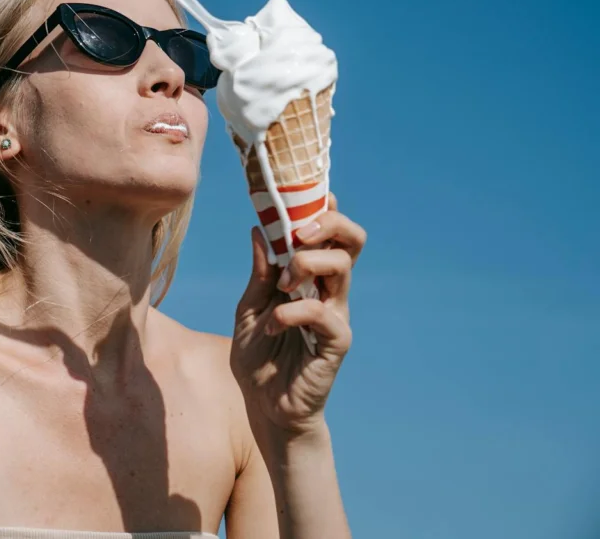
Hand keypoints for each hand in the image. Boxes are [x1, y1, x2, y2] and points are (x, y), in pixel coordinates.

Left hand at [230, 194, 366, 434]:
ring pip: (342, 268)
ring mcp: (336, 315)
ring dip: (306, 263)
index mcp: (309, 279)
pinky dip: (292, 312)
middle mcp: (329, 291)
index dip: (325, 210)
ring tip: (281, 284)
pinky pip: (322, 313)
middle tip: (298, 233)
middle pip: (351, 241)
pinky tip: (272, 325)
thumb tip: (257, 229)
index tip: (311, 192)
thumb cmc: (259, 358)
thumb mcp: (248, 308)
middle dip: (328, 224)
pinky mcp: (336, 343)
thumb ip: (259, 273)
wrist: (264, 406)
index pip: (328, 235)